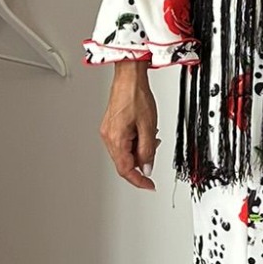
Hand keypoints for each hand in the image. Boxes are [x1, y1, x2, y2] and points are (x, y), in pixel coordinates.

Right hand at [101, 62, 157, 188]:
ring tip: (150, 136)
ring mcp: (108, 131)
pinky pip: (123, 142)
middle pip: (125, 162)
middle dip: (141, 161)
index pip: (126, 170)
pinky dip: (135, 141)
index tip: (149, 186)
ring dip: (139, 150)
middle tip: (154, 152)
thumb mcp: (148, 126)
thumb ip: (148, 150)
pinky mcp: (111, 126)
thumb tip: (147, 168)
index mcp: (116, 139)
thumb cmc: (136, 95)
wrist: (128, 77)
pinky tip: (143, 131)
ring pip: (124, 152)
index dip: (139, 181)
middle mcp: (108, 137)